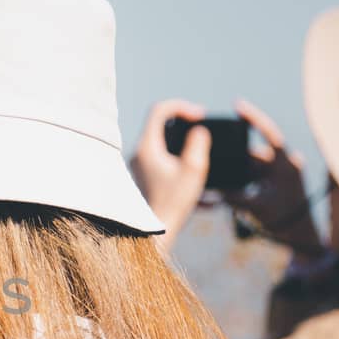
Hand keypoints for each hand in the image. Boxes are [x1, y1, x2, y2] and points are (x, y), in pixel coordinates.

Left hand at [129, 99, 210, 251]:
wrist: (152, 233)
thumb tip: (199, 131)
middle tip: (201, 129)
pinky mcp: (143, 177)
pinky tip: (194, 172)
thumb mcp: (193, 170)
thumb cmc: (172, 204)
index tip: (199, 115)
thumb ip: (198, 145)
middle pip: (159, 124)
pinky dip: (177, 158)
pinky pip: (161, 158)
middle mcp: (138, 153)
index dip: (182, 106)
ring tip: (200, 152)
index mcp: (147, 147)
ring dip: (182, 142)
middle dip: (183, 122)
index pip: (160, 109)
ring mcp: (138, 165)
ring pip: (161, 141)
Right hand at [227, 99, 324, 258]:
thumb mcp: (258, 206)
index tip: (236, 105)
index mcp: (286, 163)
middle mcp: (285, 164)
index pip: (269, 133)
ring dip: (239, 172)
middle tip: (217, 160)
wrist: (302, 236)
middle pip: (254, 153)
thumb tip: (214, 190)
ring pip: (253, 165)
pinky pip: (255, 175)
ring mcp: (281, 173)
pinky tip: (230, 187)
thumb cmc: (285, 220)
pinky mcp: (276, 182)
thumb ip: (235, 197)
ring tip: (223, 179)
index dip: (252, 118)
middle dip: (236, 159)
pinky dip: (244, 179)